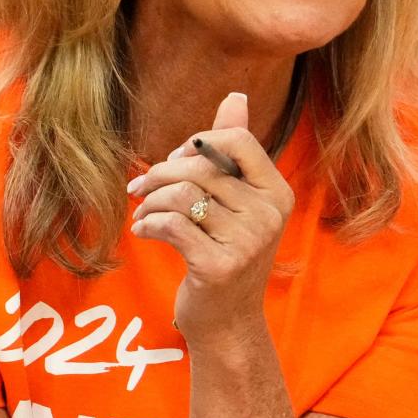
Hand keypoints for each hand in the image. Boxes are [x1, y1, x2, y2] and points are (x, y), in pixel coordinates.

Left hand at [127, 93, 293, 341]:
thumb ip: (234, 151)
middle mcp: (269, 216)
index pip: (239, 141)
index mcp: (277, 193)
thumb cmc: (226, 254)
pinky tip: (143, 231)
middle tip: (140, 188)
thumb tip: (235, 96)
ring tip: (142, 212)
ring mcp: (247, 243)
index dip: (198, 143)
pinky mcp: (219, 267)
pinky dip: (148, 224)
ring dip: (150, 202)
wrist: (227, 322)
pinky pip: (171, 225)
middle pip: (201, 168)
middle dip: (160, 174)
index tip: (176, 160)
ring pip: (182, 196)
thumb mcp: (236, 202)